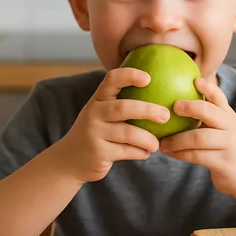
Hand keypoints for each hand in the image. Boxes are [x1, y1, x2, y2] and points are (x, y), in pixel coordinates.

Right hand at [59, 68, 169, 182]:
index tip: (148, 78)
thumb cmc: (97, 133)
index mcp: (98, 99)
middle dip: (148, 110)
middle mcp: (94, 113)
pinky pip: (126, 151)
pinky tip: (145, 153)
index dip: (129, 76)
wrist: (70, 160)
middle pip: (123, 107)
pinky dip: (140, 152)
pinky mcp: (98, 152)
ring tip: (156, 144)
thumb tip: (162, 98)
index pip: (111, 80)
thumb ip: (123, 105)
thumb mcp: (102, 115)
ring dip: (147, 139)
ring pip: (128, 133)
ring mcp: (94, 133)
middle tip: (165, 115)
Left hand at [160, 78, 235, 194]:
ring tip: (162, 142)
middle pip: (209, 112)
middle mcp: (231, 128)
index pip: (220, 97)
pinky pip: (197, 156)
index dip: (208, 88)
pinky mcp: (223, 163)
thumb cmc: (228, 149)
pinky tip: (169, 153)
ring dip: (176, 140)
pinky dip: (180, 154)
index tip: (195, 81)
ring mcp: (229, 145)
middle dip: (190, 107)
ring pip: (198, 138)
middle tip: (173, 107)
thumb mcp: (224, 130)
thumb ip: (209, 118)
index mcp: (229, 117)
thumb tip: (177, 102)